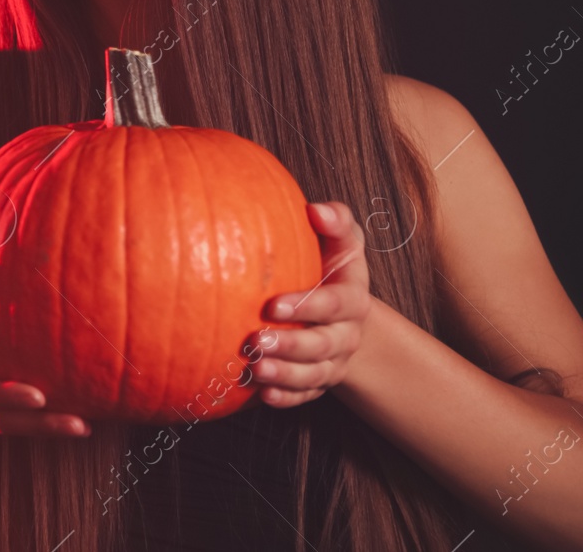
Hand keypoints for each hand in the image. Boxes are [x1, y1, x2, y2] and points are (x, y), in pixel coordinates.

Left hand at [250, 201, 373, 406]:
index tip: (271, 304)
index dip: (307, 306)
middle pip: (324, 346)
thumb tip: (316, 209)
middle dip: (291, 346)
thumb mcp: (341, 240)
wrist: (338, 308)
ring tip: (254, 370)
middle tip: (256, 341)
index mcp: (352, 299)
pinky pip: (305, 395)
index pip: (335, 304)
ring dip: (284, 375)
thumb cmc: (330, 263)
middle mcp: (346, 334)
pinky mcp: (317, 381)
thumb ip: (335, 221)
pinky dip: (286, 397)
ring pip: (313, 375)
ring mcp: (333, 362)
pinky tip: (262, 395)